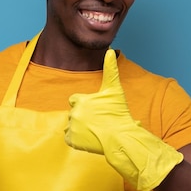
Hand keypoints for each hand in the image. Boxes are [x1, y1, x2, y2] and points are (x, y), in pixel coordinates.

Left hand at [65, 50, 183, 190]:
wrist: (120, 138)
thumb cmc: (119, 113)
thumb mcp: (114, 89)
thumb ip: (110, 69)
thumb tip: (110, 50)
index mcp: (80, 100)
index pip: (75, 100)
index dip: (86, 104)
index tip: (96, 109)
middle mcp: (73, 113)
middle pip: (74, 113)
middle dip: (84, 116)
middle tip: (99, 121)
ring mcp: (72, 127)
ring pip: (71, 125)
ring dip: (80, 127)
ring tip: (95, 129)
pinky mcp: (72, 140)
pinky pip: (70, 138)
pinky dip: (78, 139)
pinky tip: (90, 137)